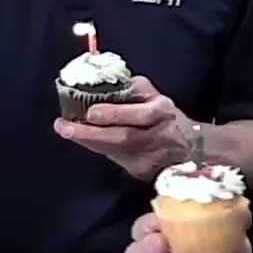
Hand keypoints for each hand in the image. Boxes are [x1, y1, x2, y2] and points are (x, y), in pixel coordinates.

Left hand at [54, 77, 194, 180]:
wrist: (189, 149)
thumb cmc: (167, 118)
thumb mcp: (158, 97)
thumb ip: (136, 89)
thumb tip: (108, 80)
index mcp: (163, 113)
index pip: (140, 115)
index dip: (115, 114)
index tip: (91, 112)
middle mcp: (157, 137)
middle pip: (123, 137)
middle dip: (91, 133)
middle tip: (64, 127)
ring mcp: (148, 159)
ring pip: (114, 151)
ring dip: (88, 141)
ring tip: (67, 131)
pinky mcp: (140, 172)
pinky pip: (114, 159)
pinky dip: (97, 148)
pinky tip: (83, 140)